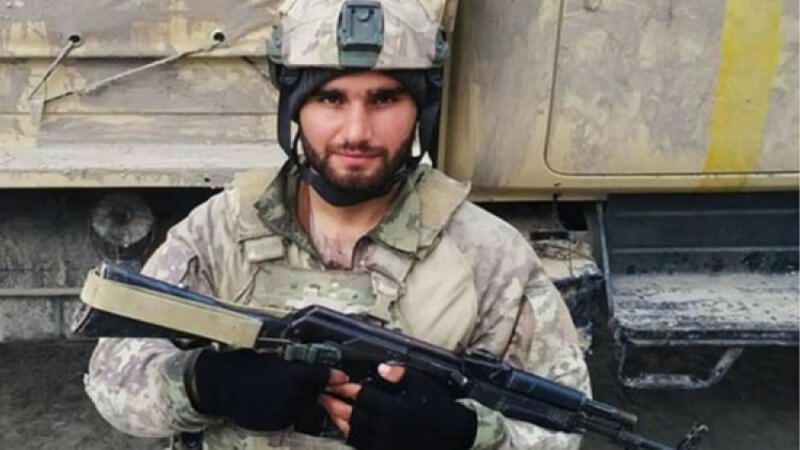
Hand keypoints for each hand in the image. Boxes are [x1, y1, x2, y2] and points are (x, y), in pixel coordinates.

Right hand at [187, 348, 347, 430]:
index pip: (321, 376)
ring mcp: (282, 412)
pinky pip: (288, 417)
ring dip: (300, 400)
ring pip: (302, 406)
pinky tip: (272, 401)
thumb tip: (312, 366)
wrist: (218, 384)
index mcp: (291, 374)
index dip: (333, 376)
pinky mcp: (274, 424)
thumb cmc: (244, 365)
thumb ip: (295, 364)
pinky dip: (286, 411)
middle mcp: (290, 395)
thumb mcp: (272, 358)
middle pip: (314, 393)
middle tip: (300, 381)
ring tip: (281, 391)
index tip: (342, 377)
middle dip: (313, 388)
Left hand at [320, 364, 476, 449]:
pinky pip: (363, 447)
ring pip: (355, 434)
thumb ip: (401, 375)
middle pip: (353, 416)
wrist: (457, 435)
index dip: (347, 389)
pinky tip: (347, 430)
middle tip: (323, 396)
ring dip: (340, 422)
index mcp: (394, 409)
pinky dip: (351, 437)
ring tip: (330, 411)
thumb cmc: (440, 408)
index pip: (363, 397)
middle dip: (336, 405)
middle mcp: (387, 429)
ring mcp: (386, 444)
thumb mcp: (423, 385)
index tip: (336, 382)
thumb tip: (381, 368)